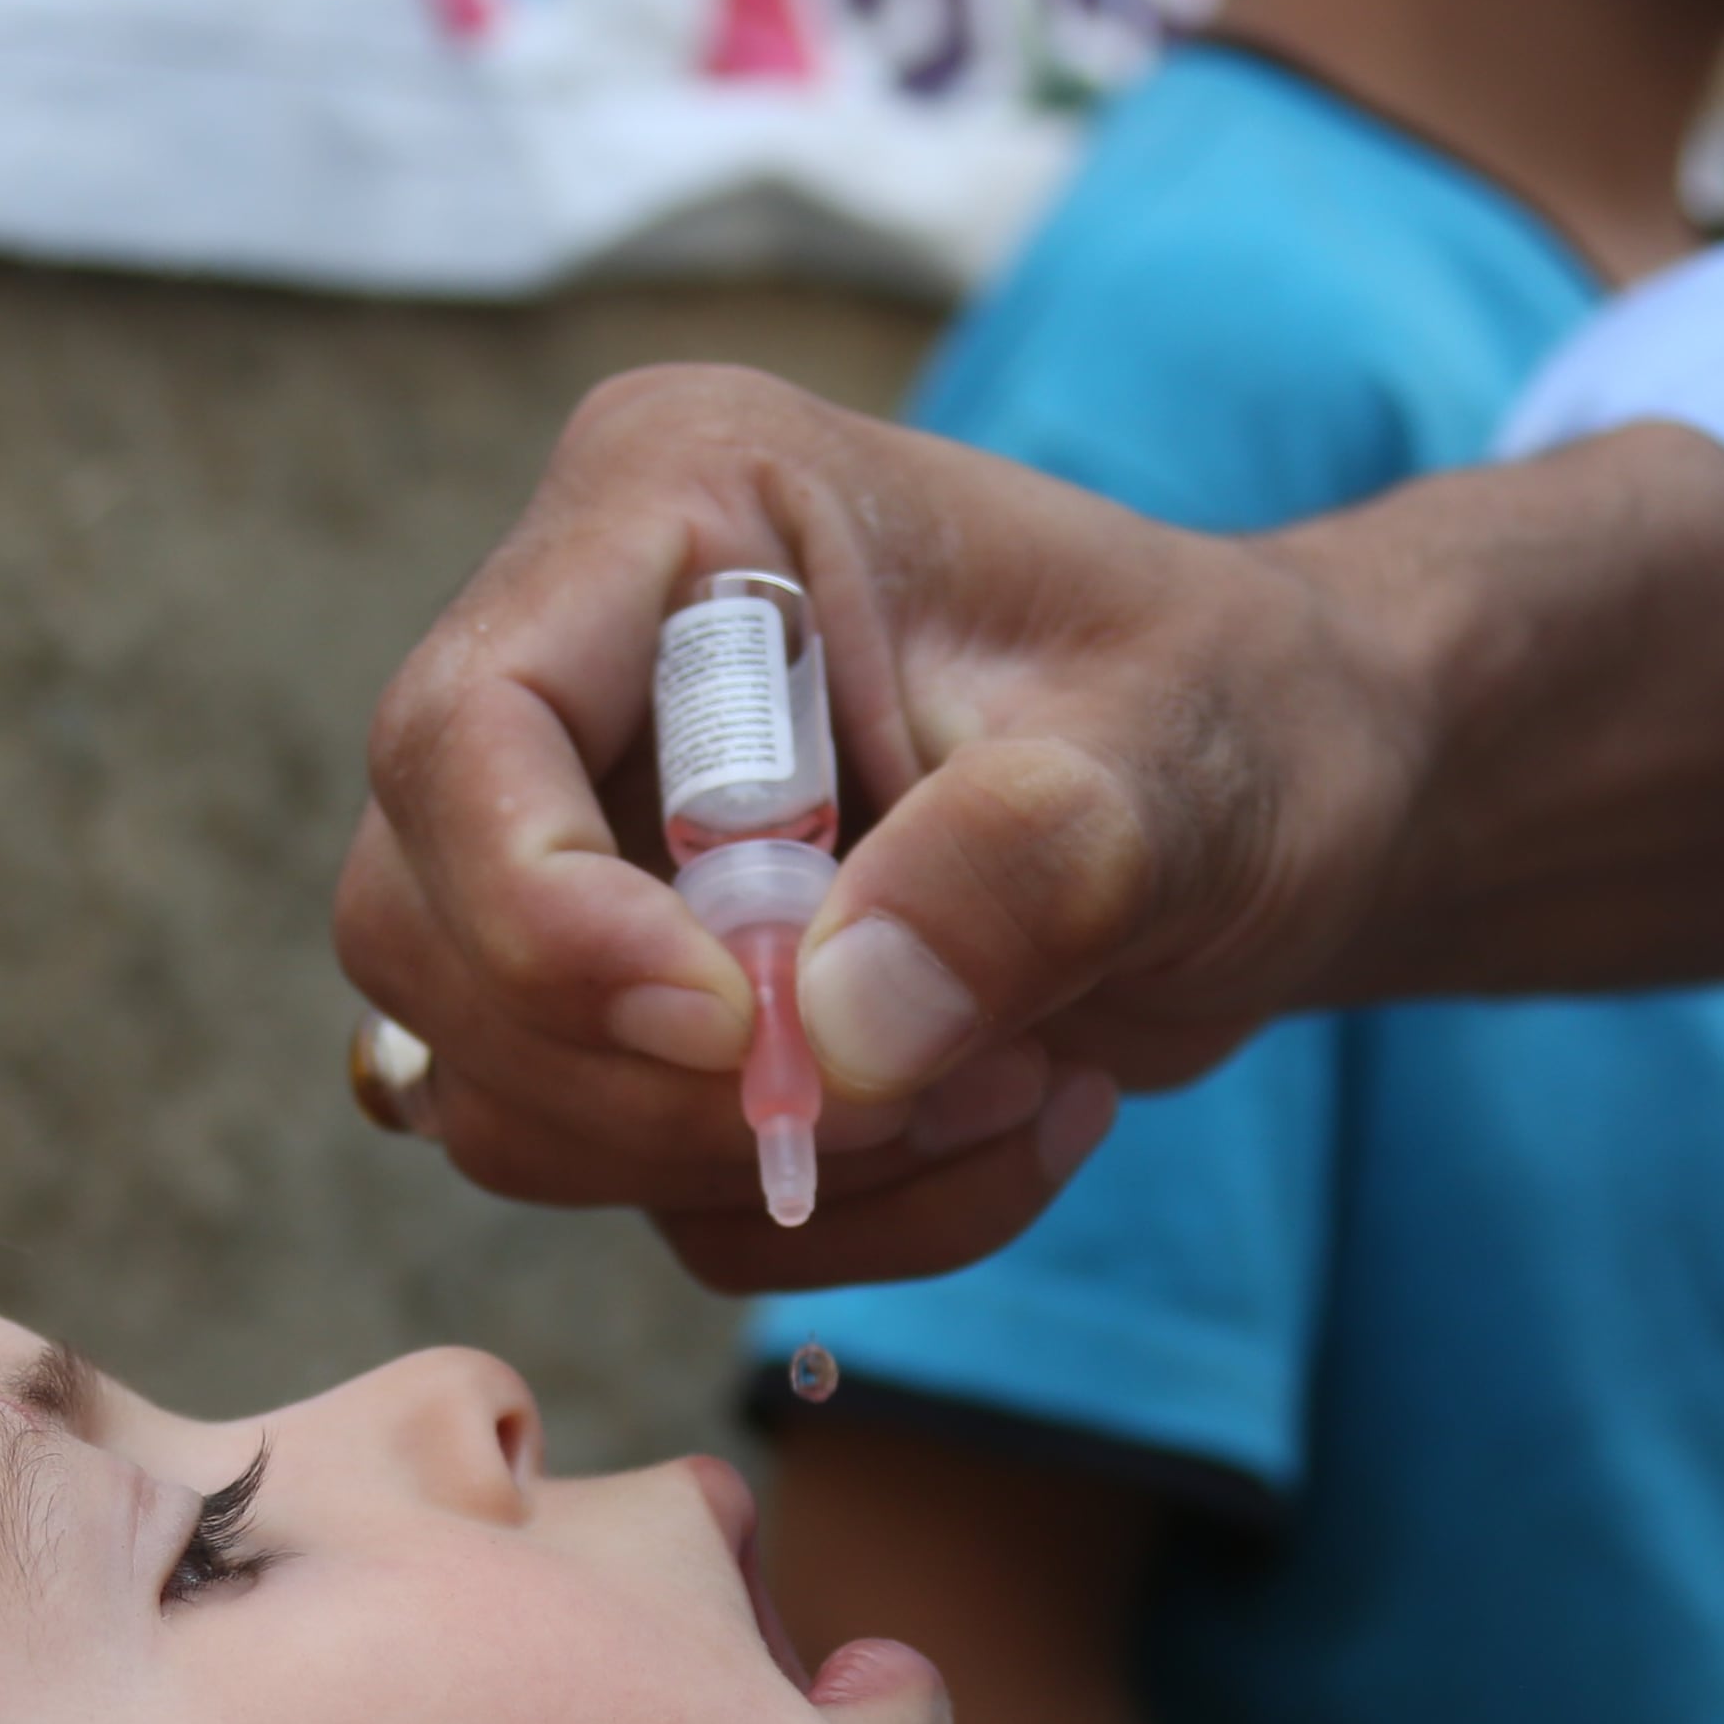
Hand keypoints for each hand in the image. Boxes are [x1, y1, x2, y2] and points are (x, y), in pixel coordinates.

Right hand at [338, 365, 1723, 1291]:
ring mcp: (583, 855)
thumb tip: (828, 1043)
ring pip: (501, 1097)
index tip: (724, 1034)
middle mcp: (580, 673)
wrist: (1297, 805)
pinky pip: (640, 1192)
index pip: (460, 733)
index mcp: (673, 511)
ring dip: (766, 1157)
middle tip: (939, 1076)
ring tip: (1020, 1070)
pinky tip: (1010, 1116)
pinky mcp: (633, 1013)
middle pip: (426, 937)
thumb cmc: (1245, 720)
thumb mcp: (1195, 758)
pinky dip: (834, 1212)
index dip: (540, 916)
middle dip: (657, 1077)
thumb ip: (1032, 867)